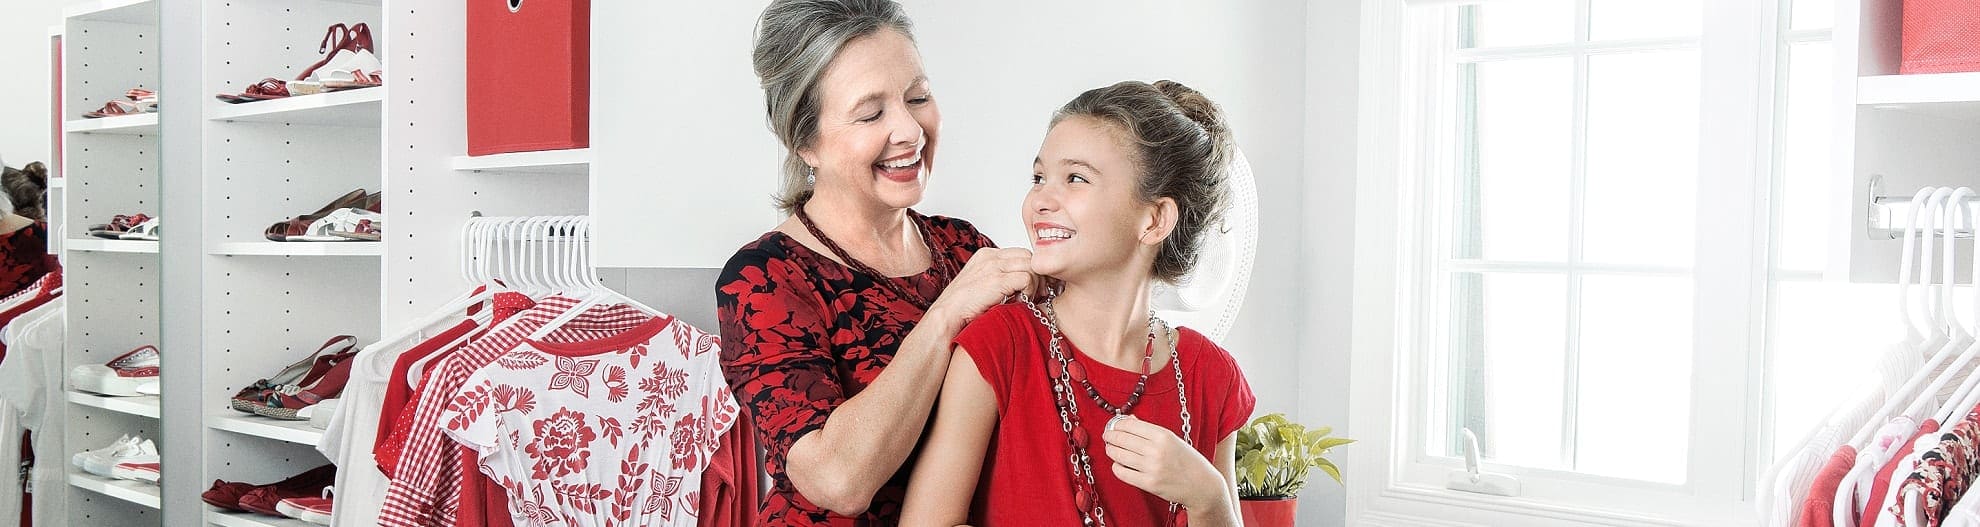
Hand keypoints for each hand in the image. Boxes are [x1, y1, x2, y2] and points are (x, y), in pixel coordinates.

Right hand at [929, 247, 1032, 324]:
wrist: (946, 318)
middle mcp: (990, 257)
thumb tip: (1024, 285)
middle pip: (1029, 257)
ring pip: (1031, 265)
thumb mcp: (983, 287)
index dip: (1031, 270)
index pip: (1020, 254)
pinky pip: (1027, 278)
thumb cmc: (963, 309)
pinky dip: (1030, 291)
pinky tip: (1022, 302)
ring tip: (1028, 299)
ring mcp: (993, 266)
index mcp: (986, 256)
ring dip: (1035, 284)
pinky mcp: (997, 279)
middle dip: (1038, 275)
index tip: (1034, 287)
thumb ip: (1000, 280)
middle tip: (1038, 293)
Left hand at [1103, 416, 1229, 512]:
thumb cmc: (1188, 461)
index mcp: (1164, 435)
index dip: (1117, 424)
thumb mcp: (1173, 439)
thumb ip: (1149, 430)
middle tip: (1107, 436)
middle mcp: (1157, 450)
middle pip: (1122, 439)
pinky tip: (1119, 465)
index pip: (1130, 425)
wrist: (1202, 486)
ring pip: (1118, 455)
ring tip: (1111, 449)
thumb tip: (1128, 420)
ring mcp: (1152, 468)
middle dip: (1110, 436)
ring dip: (1111, 450)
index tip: (1113, 425)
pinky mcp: (1149, 484)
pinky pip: (1122, 473)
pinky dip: (1117, 467)